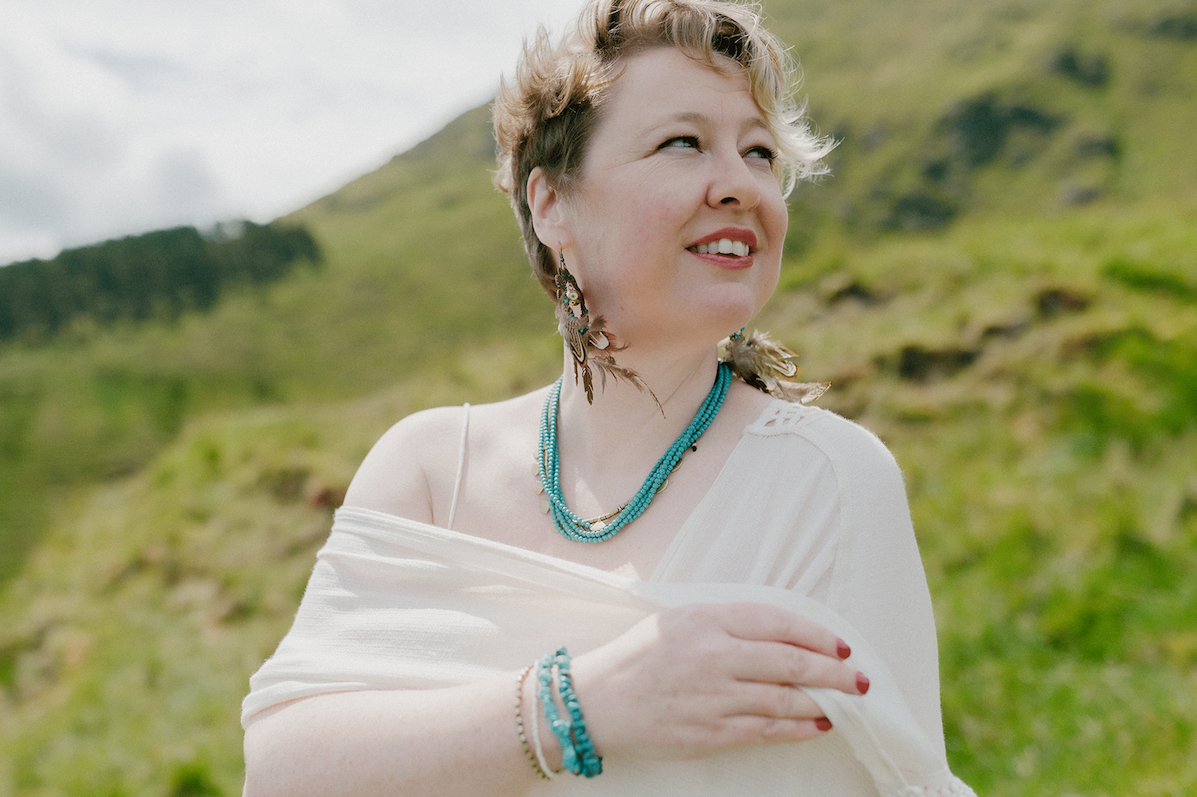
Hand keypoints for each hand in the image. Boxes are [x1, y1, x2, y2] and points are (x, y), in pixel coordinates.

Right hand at [567, 602, 866, 761]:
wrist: (598, 699)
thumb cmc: (643, 654)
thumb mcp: (683, 619)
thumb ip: (731, 623)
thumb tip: (791, 635)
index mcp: (706, 619)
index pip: (778, 622)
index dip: (818, 635)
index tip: (841, 646)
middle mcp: (713, 656)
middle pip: (791, 662)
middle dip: (835, 672)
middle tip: (860, 679)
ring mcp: (713, 698)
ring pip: (785, 699)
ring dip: (823, 702)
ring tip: (845, 702)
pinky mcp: (710, 733)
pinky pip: (766, 731)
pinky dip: (799, 728)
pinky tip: (818, 724)